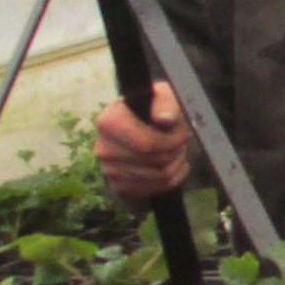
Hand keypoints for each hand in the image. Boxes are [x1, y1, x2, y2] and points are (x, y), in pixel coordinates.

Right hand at [96, 83, 190, 199]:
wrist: (138, 125)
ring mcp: (109, 169)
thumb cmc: (152, 108)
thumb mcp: (162, 95)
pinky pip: (155, 189)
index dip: (171, 141)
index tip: (180, 133)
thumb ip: (166, 103)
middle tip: (180, 141)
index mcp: (109, 121)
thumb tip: (165, 119)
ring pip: (159, 177)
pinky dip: (172, 179)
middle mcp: (103, 147)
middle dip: (176, 151)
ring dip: (176, 164)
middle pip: (155, 161)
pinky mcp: (119, 185)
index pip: (147, 144)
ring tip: (175, 150)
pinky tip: (170, 164)